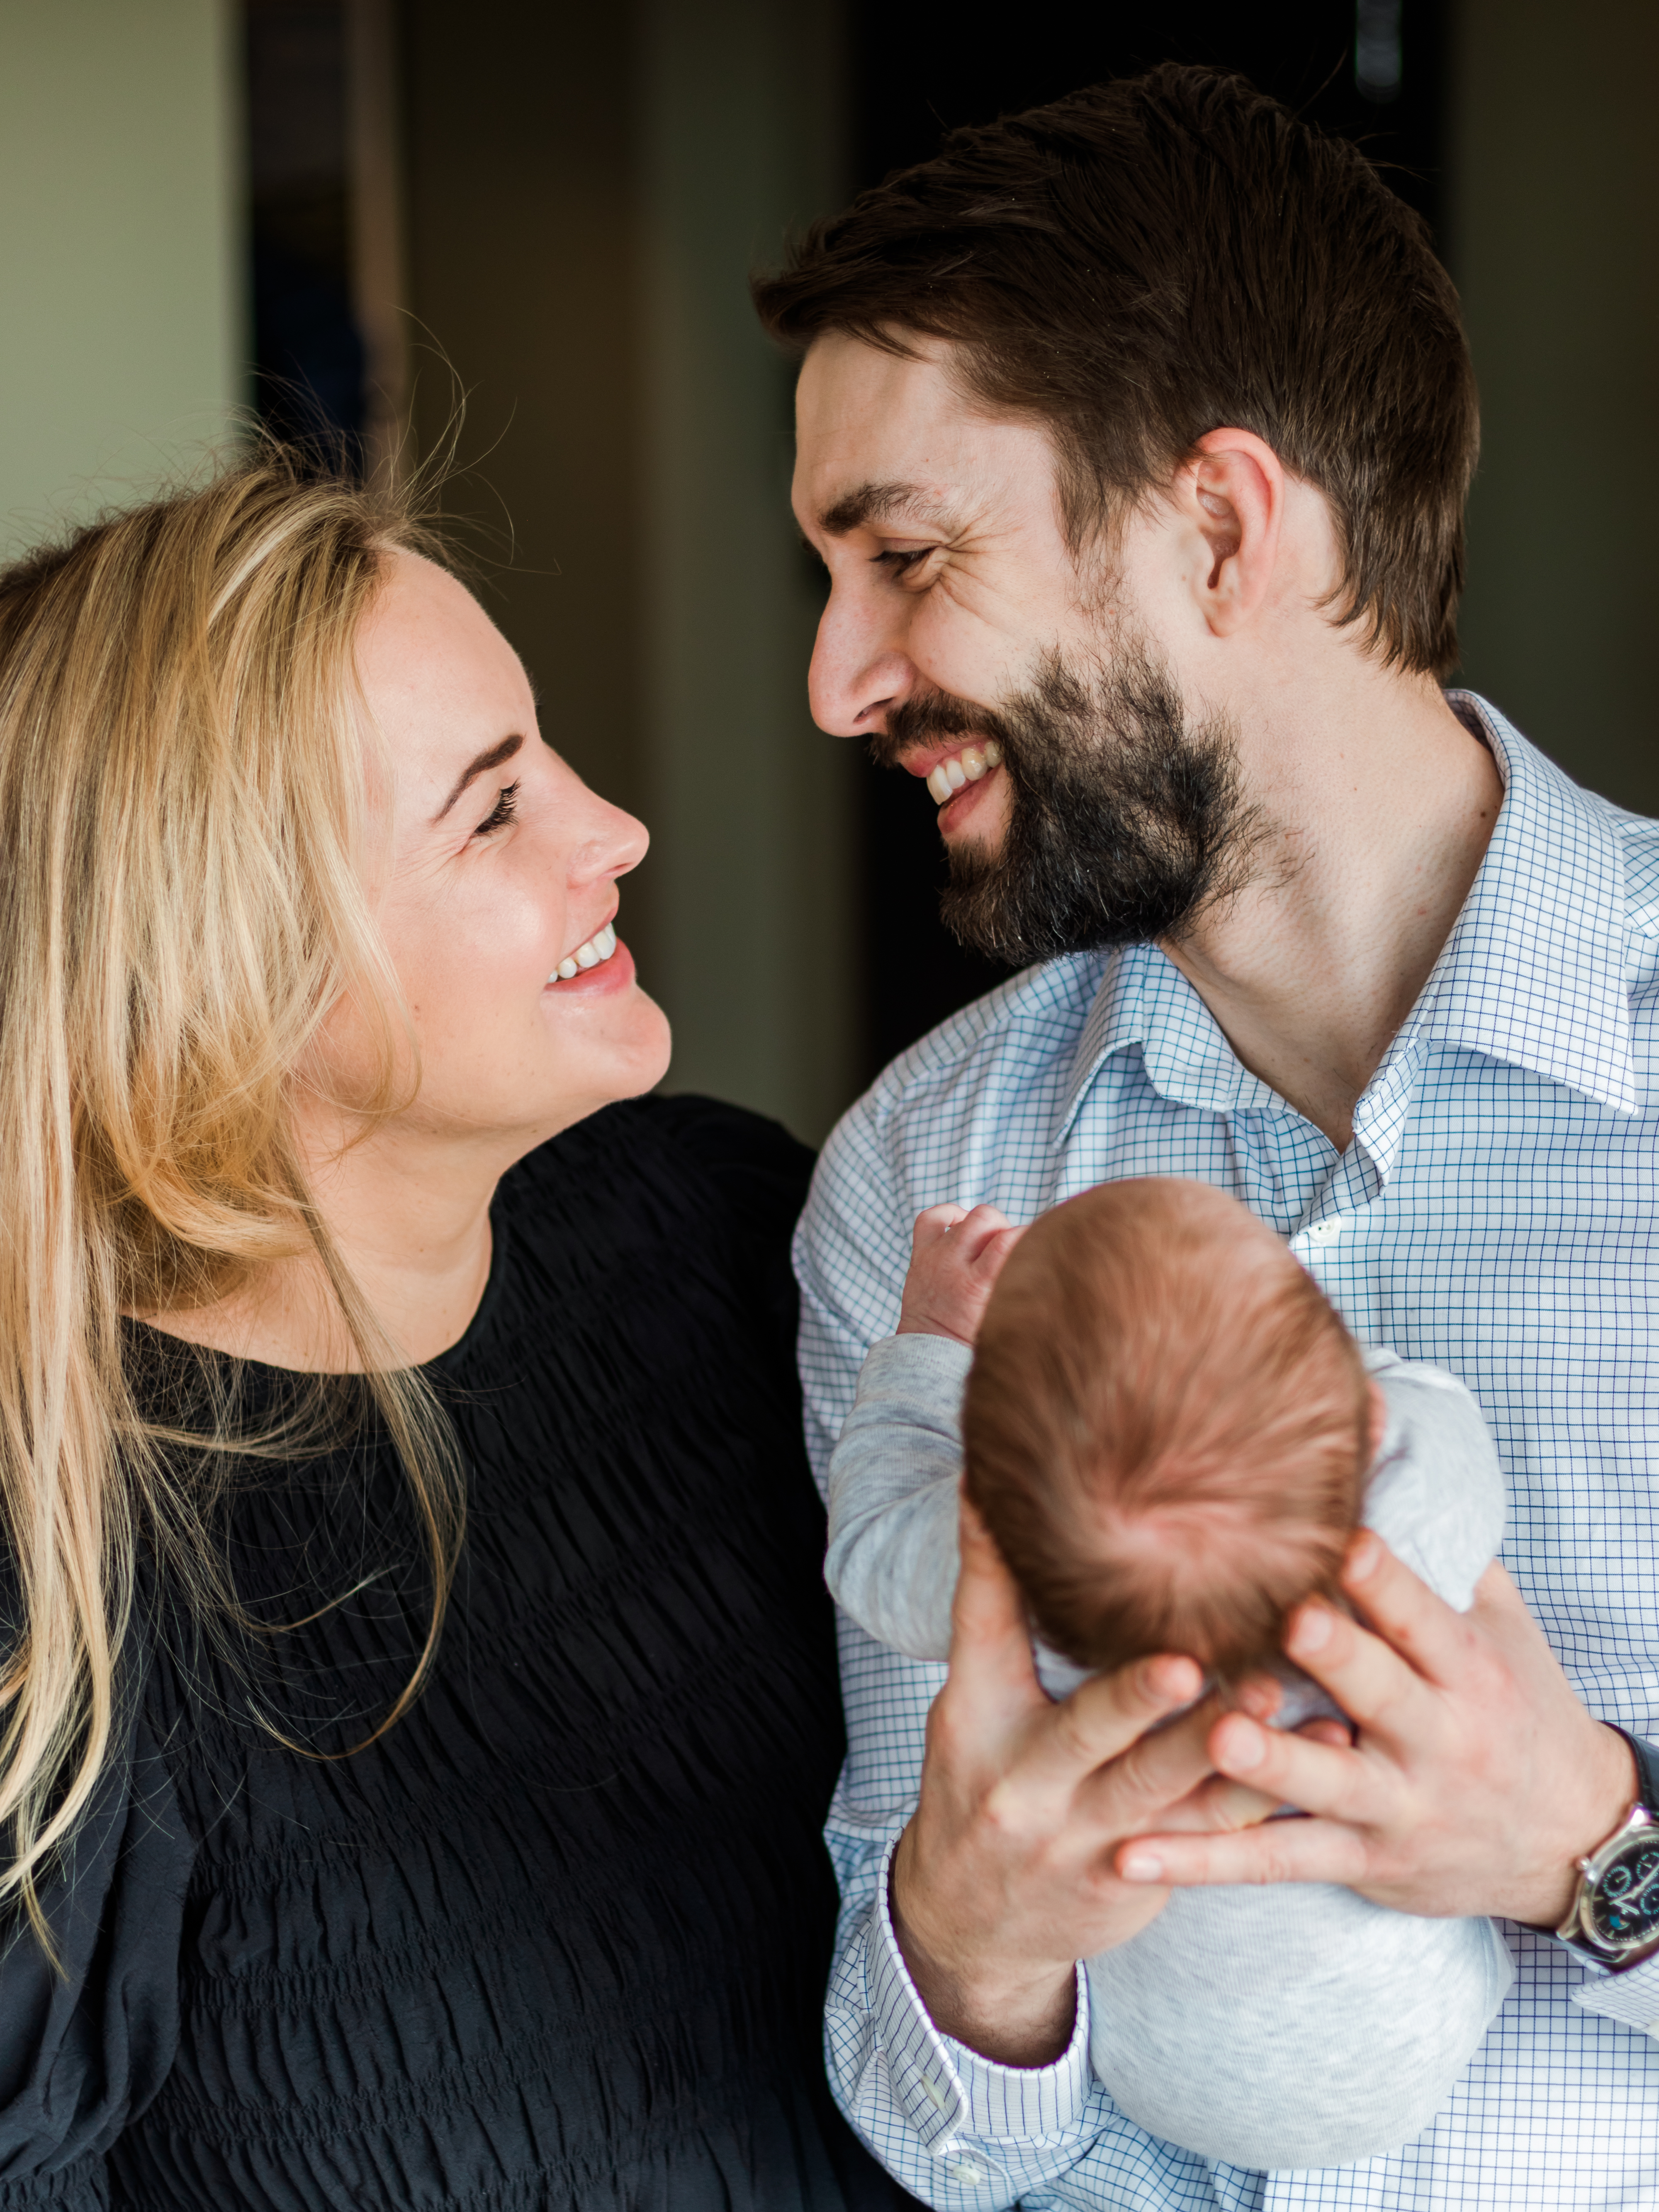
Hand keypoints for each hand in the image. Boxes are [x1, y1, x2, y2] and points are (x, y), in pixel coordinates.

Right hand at [891, 1504, 1281, 2065]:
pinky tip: (1319, 1747)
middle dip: (1136, 1699)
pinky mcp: (1144, 1877)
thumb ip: (994, 1609)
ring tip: (1276, 1691)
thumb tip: (989, 1489)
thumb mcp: (969, 1702)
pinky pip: (1212, 1834)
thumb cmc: (982, 1780)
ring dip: (1221, 1744)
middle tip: (1188, 1660)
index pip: (982, 1635)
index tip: (1022, 1525)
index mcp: (976, 1720)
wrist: (976, 1926)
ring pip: (1161, 1791)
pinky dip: (1265, 1791)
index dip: (1001, 1579)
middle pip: (1085, 1733)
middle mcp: (1027, 1784)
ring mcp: (1087, 1838)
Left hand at [896, 1203, 1022, 1345]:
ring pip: (964, 1216)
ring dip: (981, 1224)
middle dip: (1003, 1225)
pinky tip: (962, 1224)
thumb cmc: (972, 1337)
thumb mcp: (1002, 1318)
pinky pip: (930, 1218)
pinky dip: (948, 1214)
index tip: (1034, 1243)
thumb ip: (1020, 1289)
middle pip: (985, 1217)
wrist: (930, 1347)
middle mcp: (952, 1265)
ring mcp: (933, 1256)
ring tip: (987, 1242)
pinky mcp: (920, 1254)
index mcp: (976, 1284)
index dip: (1027, 1234)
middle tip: (1007, 1245)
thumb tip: (1044, 1266)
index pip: (1007, 1240)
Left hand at [1115, 1532, 1636, 1925]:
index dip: (1387, 1581)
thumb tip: (1383, 1437)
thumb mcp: (1499, 1625)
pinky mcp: (1359, 1860)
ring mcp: (1396, 1806)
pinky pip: (1273, 1861)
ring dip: (1266, 1764)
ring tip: (1212, 1734)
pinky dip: (1202, 1861)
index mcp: (1467, 1671)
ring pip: (1322, 1785)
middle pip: (1378, 1694)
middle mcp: (1436, 1740)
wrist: (1563, 1837)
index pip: (1424, 1618)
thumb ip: (1441, 1548)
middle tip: (1284, 1620)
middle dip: (1334, 1659)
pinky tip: (1132, 1852)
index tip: (1344, 1539)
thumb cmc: (1513, 1703)